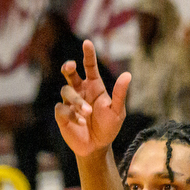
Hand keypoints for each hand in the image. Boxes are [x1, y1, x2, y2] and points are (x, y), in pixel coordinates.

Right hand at [54, 40, 130, 156]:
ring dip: (77, 101)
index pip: (89, 67)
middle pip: (69, 74)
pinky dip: (72, 115)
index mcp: (94, 87)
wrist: (96, 146)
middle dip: (68, 67)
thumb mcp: (118, 111)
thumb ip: (120, 94)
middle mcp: (80, 91)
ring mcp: (69, 102)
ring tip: (87, 113)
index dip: (88, 55)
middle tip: (70, 66)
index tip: (87, 43)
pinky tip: (81, 122)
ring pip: (66, 91)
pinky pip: (61, 108)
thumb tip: (127, 74)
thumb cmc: (108, 127)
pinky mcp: (61, 114)